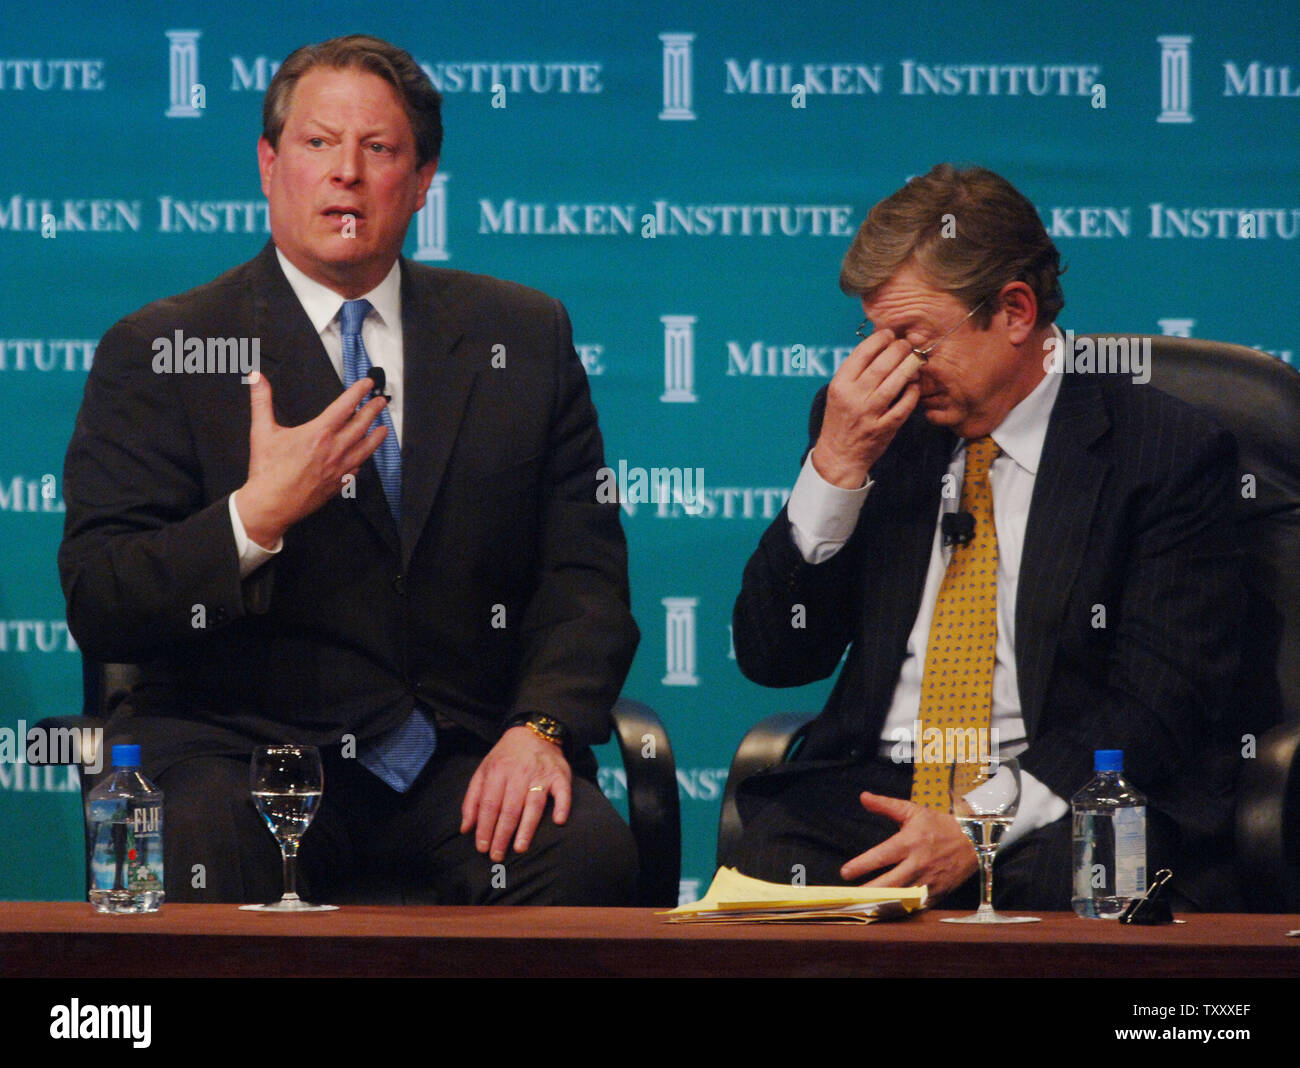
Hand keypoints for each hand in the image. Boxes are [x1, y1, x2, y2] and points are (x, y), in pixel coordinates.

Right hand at [236, 371, 389, 546]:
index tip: (368, 383)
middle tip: (382, 401)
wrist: (271, 505)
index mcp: (319, 433)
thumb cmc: (267, 470)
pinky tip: (363, 459)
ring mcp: (339, 468)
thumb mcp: (262, 431)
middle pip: (361, 425)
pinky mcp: (339, 484)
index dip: (358, 392)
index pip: (345, 406)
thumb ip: (262, 401)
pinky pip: (356, 470)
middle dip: (373, 410)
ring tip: (384, 429)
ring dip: (376, 437)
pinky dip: (362, 461)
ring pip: (365, 449)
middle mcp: (335, 449)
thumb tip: (256, 377)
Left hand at [461, 726, 571, 862]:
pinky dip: (562, 805)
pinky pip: (562, 792)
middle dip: (502, 834)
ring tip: (519, 847)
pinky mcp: (560, 775)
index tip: (482, 848)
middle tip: (497, 855)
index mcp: (497, 771)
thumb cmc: (506, 757)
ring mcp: (541, 774)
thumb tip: (466, 829)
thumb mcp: (483, 771)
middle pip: (509, 808)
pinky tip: (558, 821)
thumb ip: (473, 799)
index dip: (485, 827)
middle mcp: (519, 773)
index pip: (489, 804)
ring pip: (533, 803)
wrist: (534, 731)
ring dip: (526, 827)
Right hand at [812, 330, 924, 487]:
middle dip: (899, 349)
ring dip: (909, 366)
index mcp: (840, 384)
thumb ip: (856, 371)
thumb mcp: (839, 392)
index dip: (879, 339)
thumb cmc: (840, 419)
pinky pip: (904, 405)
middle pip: (882, 364)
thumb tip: (880, 346)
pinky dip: (912, 392)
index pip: (862, 353)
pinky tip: (915, 384)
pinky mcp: (884, 428)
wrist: (839, 455)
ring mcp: (870, 414)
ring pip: (896, 382)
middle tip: (906, 345)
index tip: (889, 335)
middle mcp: (854, 397)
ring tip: (915, 359)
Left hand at [839, 791, 977, 898]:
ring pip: (903, 898)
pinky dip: (902, 910)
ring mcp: (929, 880)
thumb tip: (863, 796)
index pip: (881, 855)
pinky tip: (886, 912)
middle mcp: (918, 863)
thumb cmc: (938, 824)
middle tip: (851, 896)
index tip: (845, 873)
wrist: (973, 840)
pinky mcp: (938, 893)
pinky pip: (918, 906)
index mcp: (909, 842)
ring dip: (883, 904)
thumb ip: (886, 805)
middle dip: (869, 891)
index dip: (861, 865)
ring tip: (864, 907)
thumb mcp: (912, 810)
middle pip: (890, 882)